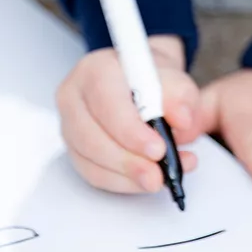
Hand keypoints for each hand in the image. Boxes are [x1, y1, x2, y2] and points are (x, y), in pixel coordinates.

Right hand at [57, 35, 201, 195]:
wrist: (142, 83)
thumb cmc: (152, 80)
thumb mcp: (174, 79)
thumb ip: (180, 95)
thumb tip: (182, 119)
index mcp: (95, 69)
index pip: (106, 101)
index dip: (130, 130)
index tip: (158, 149)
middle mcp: (75, 96)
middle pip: (90, 136)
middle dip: (127, 161)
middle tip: (158, 174)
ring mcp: (70, 125)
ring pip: (90, 160)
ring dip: (127, 176)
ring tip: (159, 178)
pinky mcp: (75, 150)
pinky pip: (93, 174)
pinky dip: (121, 182)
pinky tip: (144, 180)